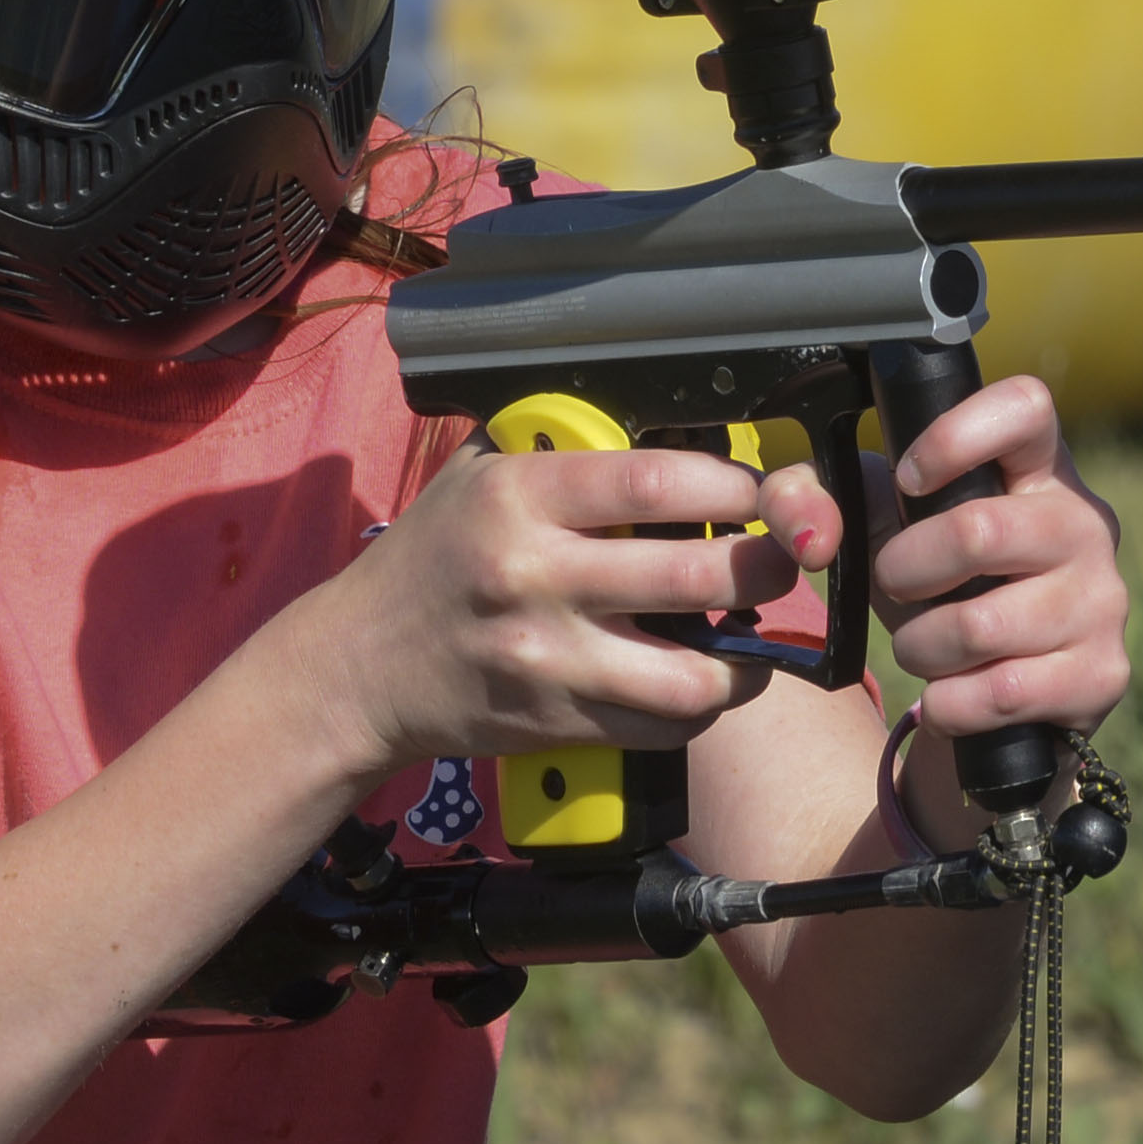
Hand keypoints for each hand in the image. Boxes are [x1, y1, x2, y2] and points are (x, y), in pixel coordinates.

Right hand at [284, 438, 803, 781]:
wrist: (358, 668)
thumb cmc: (431, 557)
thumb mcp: (477, 471)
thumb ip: (563, 441)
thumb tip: (670, 418)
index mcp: (519, 496)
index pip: (658, 480)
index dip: (734, 483)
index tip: (759, 488)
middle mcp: (535, 576)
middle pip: (698, 574)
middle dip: (767, 564)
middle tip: (784, 555)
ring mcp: (548, 660)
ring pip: (694, 672)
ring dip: (746, 657)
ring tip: (750, 631)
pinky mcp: (557, 722)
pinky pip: (664, 724)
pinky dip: (702, 706)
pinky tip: (699, 679)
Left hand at [762, 375, 1129, 742]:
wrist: (986, 695)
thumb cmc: (929, 583)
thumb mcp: (866, 527)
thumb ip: (805, 499)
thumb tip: (815, 538)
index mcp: (1037, 468)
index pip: (1025, 407)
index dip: (955, 436)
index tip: (908, 480)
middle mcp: (1085, 523)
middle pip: (978, 530)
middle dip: (905, 570)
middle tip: (897, 584)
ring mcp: (1103, 600)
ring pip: (980, 625)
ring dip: (921, 646)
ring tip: (924, 644)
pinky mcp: (1102, 673)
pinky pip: (1003, 692)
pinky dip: (950, 703)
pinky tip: (952, 694)